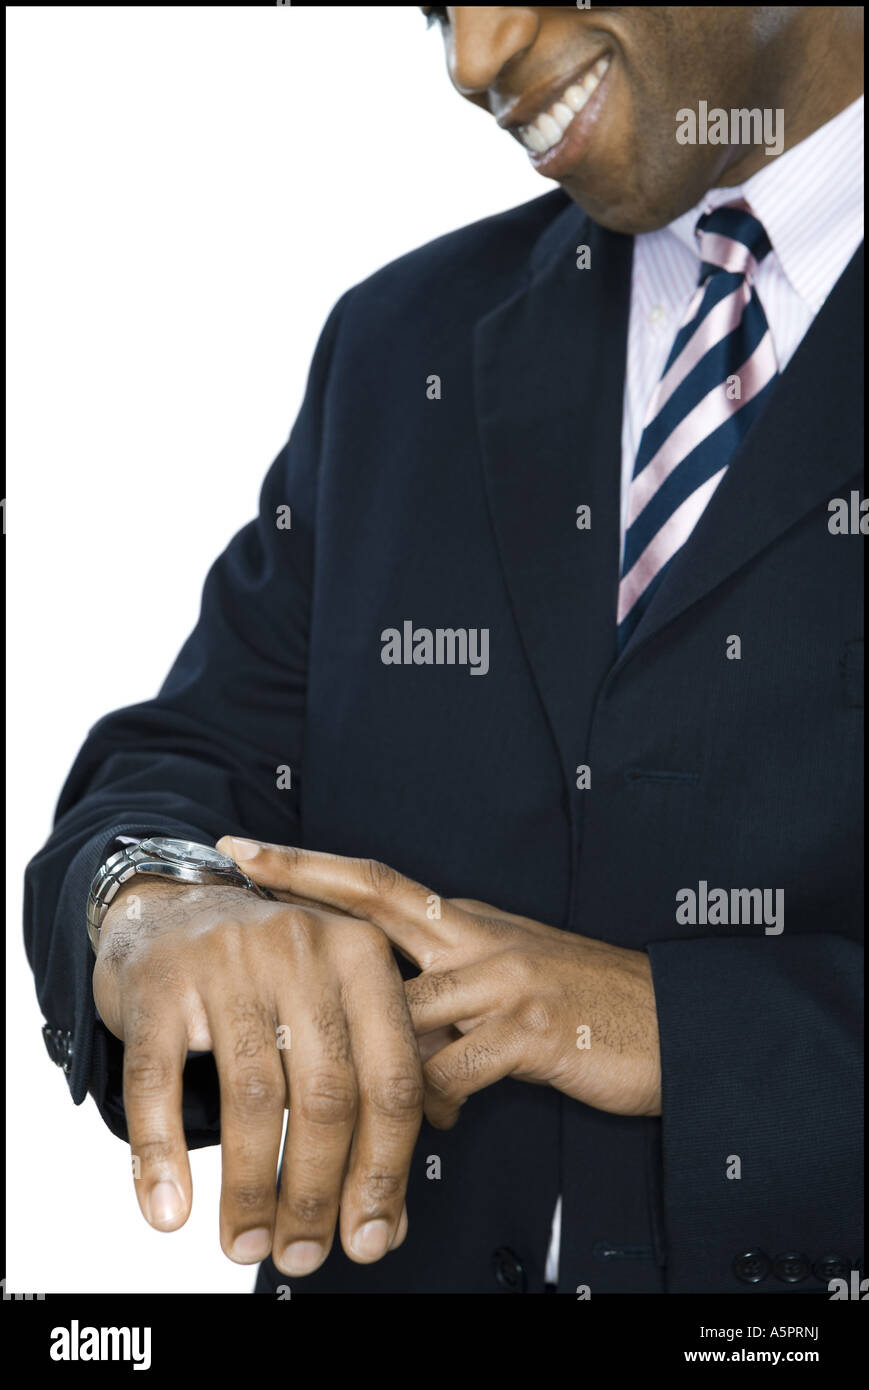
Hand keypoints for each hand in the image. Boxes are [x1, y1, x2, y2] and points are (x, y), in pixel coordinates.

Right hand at [92, 871, 421, 1274]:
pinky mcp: (158, 982)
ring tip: (246, 1246)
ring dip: (250, 1187)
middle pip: (327, 1094)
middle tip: (303, 1254)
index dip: (384, 1170)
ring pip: (251, 1095)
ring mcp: (228, 961)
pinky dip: (162, 1155)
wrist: (172, 900)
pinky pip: (159, 1082)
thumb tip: (383, 1224)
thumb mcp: (332, 1011)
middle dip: (317, 1191)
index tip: (369, 1237)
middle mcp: (302, 949)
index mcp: (363, 956)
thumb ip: (365, 1102)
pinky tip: (168, 1211)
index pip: (392, 1079)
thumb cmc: (267, 973)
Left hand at [220, 839, 661, 1127]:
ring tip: (372, 1107)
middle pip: (375, 903)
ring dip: (370, 1059)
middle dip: (303, 883)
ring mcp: (503, 979)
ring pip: (400, 1009)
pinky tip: (444, 1122)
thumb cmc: (583, 1005)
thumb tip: (378, 1010)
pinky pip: (446, 1072)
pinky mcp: (530, 1031)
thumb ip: (444, 983)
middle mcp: (477, 937)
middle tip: (242, 864)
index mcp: (467, 922)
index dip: (311, 865)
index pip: (375, 884)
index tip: (249, 847)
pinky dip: (430, 1105)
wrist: (675, 1025)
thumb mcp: (507, 976)